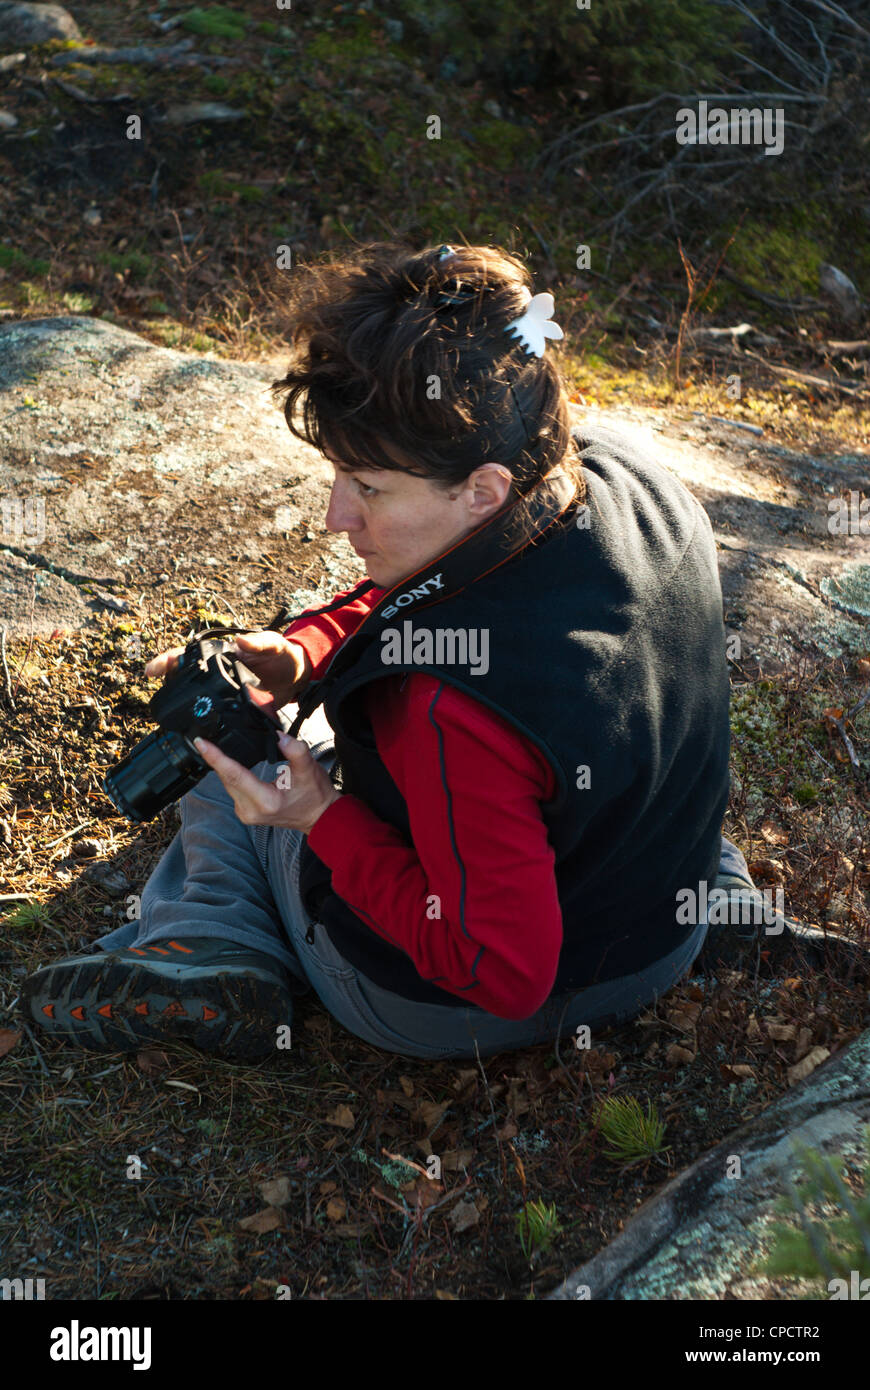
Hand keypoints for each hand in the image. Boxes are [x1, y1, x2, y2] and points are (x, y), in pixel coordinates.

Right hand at [145, 630, 310, 706]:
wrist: (297, 677)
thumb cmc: (283, 655)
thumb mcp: (274, 645)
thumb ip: (259, 643)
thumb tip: (241, 641)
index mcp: (224, 655)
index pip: (191, 655)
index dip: (170, 660)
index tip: (154, 669)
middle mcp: (220, 674)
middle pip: (186, 677)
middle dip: (167, 682)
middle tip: (155, 689)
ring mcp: (226, 692)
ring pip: (198, 697)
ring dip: (181, 703)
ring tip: (167, 711)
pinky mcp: (235, 709)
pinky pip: (216, 716)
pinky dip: (204, 721)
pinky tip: (195, 730)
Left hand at [192, 730, 340, 834]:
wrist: (318, 817)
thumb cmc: (314, 795)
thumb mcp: (309, 769)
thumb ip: (295, 750)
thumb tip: (277, 735)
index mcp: (266, 801)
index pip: (234, 775)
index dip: (216, 757)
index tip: (201, 743)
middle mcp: (251, 810)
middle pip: (227, 778)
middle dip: (216, 758)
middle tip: (204, 738)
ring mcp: (245, 814)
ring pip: (227, 784)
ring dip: (222, 766)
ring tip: (212, 747)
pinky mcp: (244, 812)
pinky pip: (231, 789)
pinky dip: (229, 775)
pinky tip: (228, 764)